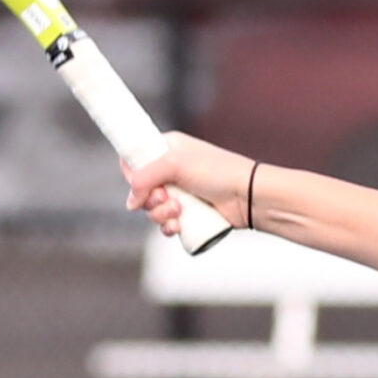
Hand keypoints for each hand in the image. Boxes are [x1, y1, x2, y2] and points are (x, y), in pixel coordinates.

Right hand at [123, 133, 254, 238]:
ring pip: (152, 210)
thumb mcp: (175, 164)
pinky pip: (166, 224)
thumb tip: (130, 203)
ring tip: (179, 212)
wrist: (247, 195)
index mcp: (166, 149)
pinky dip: (168, 227)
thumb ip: (144, 178)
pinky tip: (179, 226)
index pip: (134, 161)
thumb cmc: (217, 171)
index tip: (142, 184)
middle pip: (141, 190)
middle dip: (151, 200)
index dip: (133, 176)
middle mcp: (170, 170)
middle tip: (166, 197)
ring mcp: (179, 192)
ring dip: (161, 215)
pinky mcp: (187, 213)